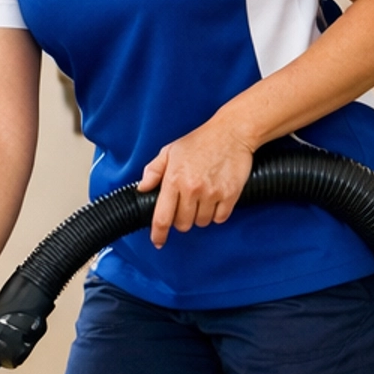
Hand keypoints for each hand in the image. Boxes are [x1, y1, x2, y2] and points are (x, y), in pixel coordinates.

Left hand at [140, 114, 255, 246]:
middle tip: (185, 206)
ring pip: (202, 222)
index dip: (158, 234)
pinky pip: (220, 218)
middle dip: (182, 220)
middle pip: (183, 224)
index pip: (162, 217)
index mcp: (174, 180)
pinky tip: (215, 200)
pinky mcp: (230, 195)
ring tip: (202, 199)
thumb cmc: (200, 141)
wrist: (231, 132)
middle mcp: (192, 189)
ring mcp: (212, 193)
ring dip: (200, 216)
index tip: (158, 241)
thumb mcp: (170, 151)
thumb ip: (153, 171)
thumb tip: (142, 188)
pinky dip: (217, 214)